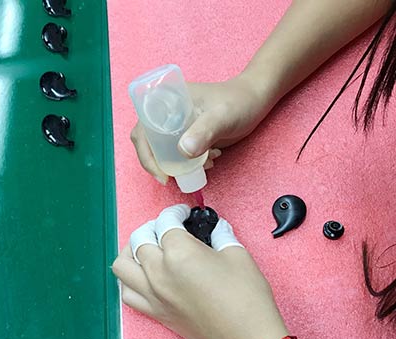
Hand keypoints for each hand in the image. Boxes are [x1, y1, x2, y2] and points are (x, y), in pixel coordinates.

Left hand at [112, 205, 288, 338]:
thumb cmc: (246, 300)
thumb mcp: (238, 255)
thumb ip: (221, 235)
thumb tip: (216, 228)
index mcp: (179, 253)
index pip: (165, 223)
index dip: (175, 213)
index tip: (182, 213)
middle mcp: (159, 273)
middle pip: (139, 239)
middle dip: (152, 227)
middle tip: (168, 227)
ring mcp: (153, 295)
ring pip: (122, 265)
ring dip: (131, 251)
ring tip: (148, 248)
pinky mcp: (155, 313)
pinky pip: (127, 294)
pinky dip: (129, 281)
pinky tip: (145, 276)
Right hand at [130, 74, 272, 184]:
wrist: (256, 99)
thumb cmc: (240, 101)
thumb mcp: (222, 116)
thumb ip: (204, 131)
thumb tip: (183, 151)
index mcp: (166, 102)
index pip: (142, 130)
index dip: (145, 153)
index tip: (160, 173)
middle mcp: (167, 113)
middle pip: (148, 143)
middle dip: (159, 163)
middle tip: (173, 178)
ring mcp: (177, 125)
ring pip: (162, 151)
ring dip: (176, 165)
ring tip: (201, 166)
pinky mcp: (188, 134)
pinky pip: (177, 153)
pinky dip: (188, 164)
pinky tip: (208, 162)